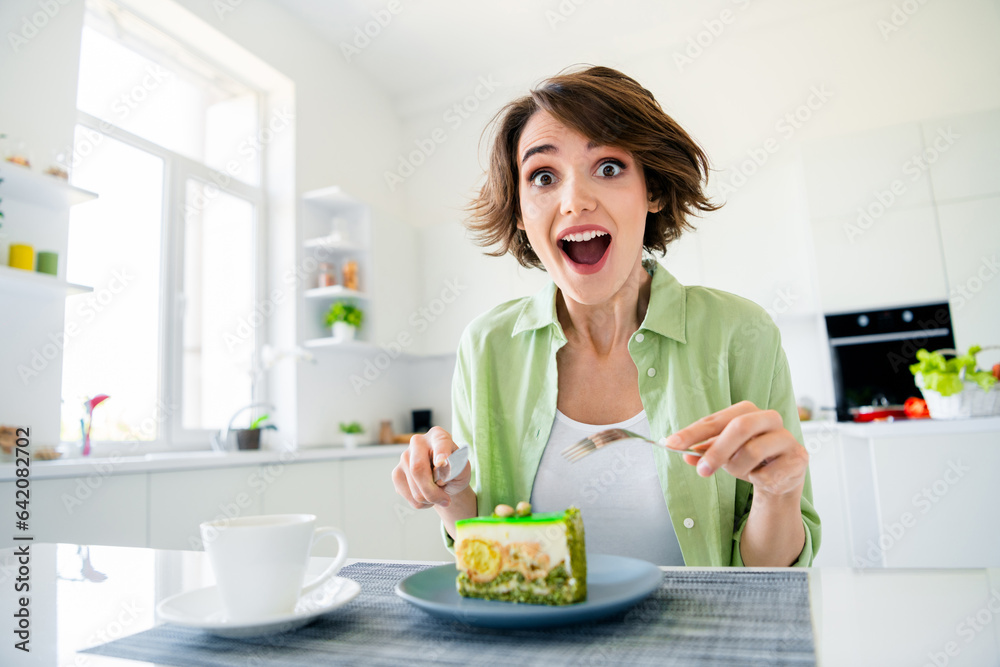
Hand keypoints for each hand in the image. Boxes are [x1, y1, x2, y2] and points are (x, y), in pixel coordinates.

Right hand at [391, 426, 470, 509]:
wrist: (445, 480)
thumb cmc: (455, 470)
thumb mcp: (463, 468)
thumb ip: (456, 466)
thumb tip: (442, 466)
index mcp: (438, 436)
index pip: (440, 443)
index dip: (440, 452)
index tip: (442, 462)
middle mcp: (418, 442)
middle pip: (418, 468)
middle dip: (432, 491)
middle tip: (446, 501)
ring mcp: (404, 457)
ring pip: (414, 488)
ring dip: (429, 499)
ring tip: (438, 495)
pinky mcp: (397, 473)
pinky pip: (408, 496)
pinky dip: (421, 503)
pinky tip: (427, 496)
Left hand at [662, 401, 807, 498]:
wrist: (782, 475)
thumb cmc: (748, 457)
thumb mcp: (723, 453)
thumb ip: (703, 451)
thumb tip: (683, 453)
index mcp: (747, 410)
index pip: (716, 419)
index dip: (692, 432)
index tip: (671, 444)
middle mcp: (769, 418)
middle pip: (739, 428)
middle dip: (717, 451)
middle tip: (701, 470)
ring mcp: (786, 437)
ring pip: (753, 452)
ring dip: (738, 469)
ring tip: (741, 472)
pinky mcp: (799, 458)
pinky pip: (768, 474)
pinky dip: (758, 480)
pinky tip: (761, 478)